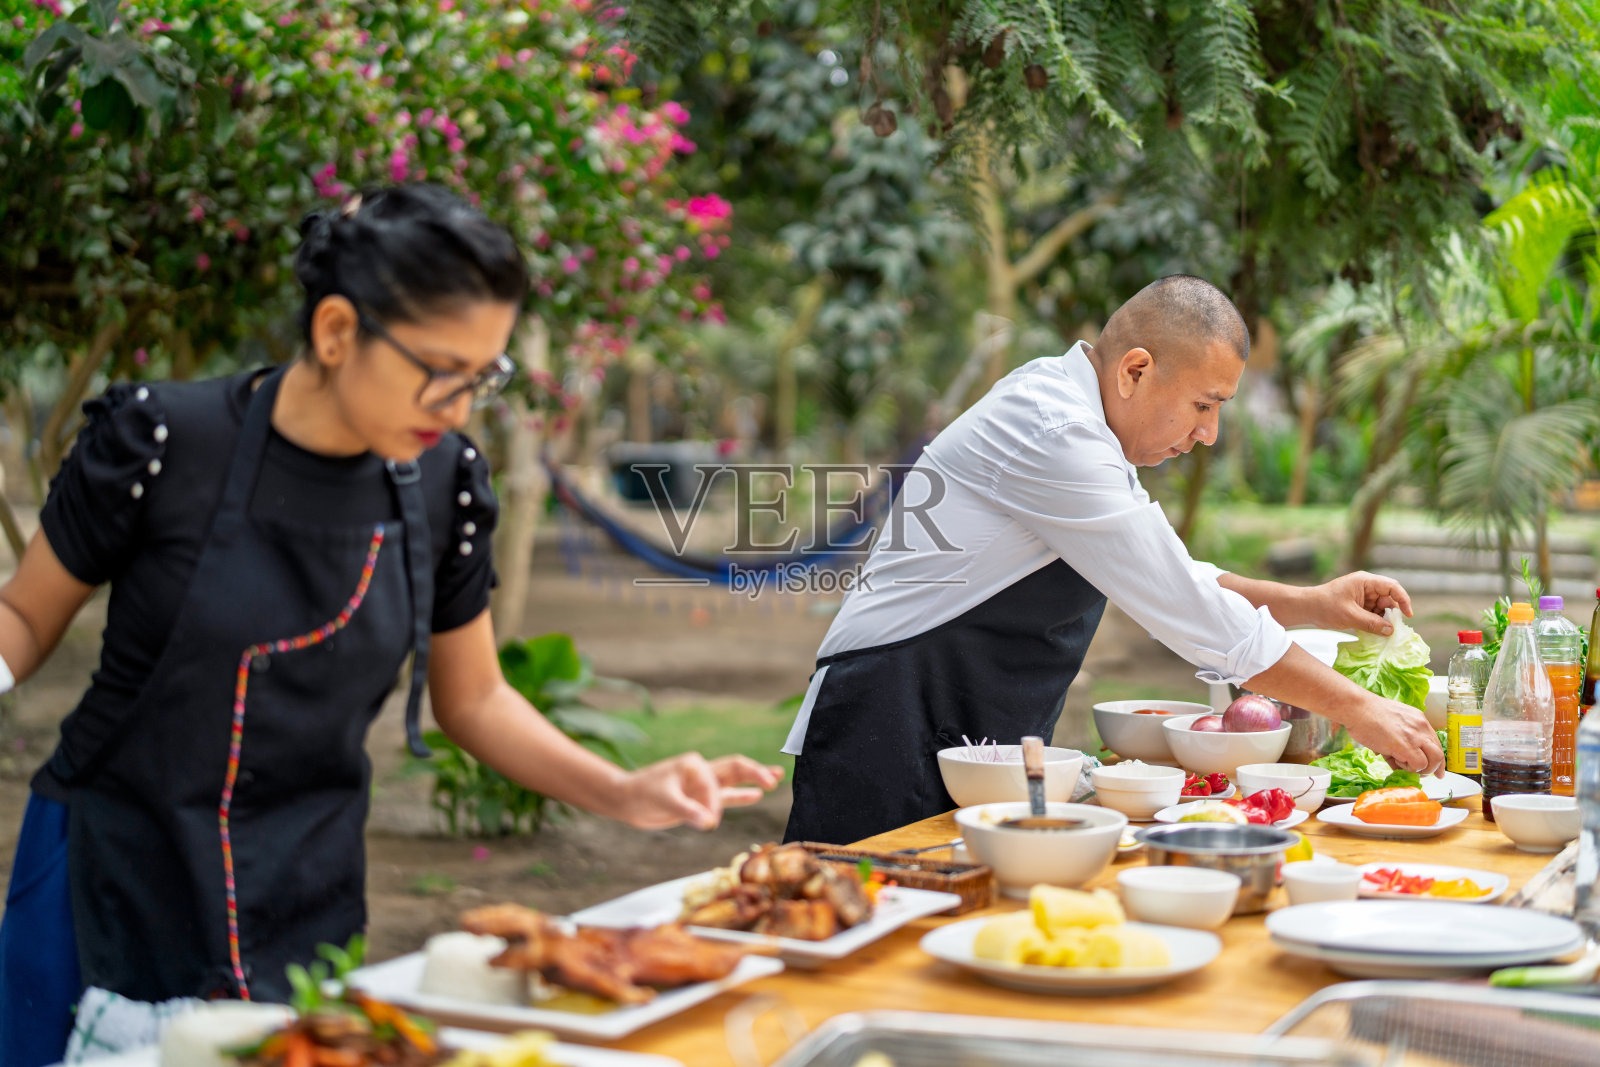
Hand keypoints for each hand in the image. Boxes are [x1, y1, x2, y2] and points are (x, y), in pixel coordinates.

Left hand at [618, 753, 784, 830]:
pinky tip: (756, 795)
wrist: (627, 800)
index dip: (715, 803)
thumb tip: (708, 821)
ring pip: (734, 780)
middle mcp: (702, 771)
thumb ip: (687, 810)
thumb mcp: (664, 800)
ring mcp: (702, 785)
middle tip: (774, 779)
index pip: (715, 783)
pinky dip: (740, 796)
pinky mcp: (700, 799)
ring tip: (776, 777)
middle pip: (735, 768)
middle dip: (755, 773)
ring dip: (754, 779)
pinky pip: (725, 796)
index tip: (706, 820)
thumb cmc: (641, 793)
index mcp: (694, 765)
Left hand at [1302, 571, 1413, 635]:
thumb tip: (1390, 631)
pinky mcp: (1359, 606)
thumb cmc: (1325, 606)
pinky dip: (1376, 622)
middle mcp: (1366, 586)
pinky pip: (1374, 613)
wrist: (1306, 608)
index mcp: (1365, 581)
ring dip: (1383, 620)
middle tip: (1392, 629)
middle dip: (1392, 613)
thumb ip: (1371, 623)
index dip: (1403, 599)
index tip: (1408, 615)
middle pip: (1388, 598)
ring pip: (1382, 608)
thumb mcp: (1350, 616)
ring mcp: (1363, 596)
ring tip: (1380, 632)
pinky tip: (1374, 632)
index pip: (1392, 587)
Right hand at [1346, 695, 1443, 775]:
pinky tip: (1397, 763)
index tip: (1436, 768)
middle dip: (1435, 767)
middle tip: (1425, 774)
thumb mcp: (1389, 722)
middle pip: (1439, 752)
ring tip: (1407, 767)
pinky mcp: (1406, 747)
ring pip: (1434, 760)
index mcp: (1417, 719)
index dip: (1436, 757)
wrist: (1357, 708)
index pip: (1435, 742)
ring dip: (1423, 769)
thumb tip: (1396, 759)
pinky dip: (1409, 769)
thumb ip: (1398, 739)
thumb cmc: (1365, 713)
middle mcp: (1421, 726)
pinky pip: (1418, 765)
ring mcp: (1415, 736)